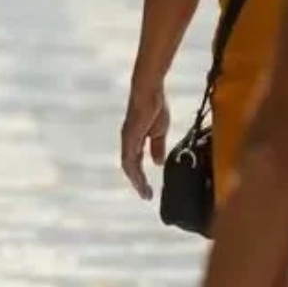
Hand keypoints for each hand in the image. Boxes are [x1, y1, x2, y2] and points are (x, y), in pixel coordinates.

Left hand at [120, 85, 169, 200]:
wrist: (149, 91)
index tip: (148, 188)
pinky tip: (139, 179)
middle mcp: (129, 141)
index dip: (141, 175)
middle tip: (146, 195)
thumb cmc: (154, 106)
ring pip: (129, 165)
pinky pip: (129, 158)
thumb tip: (158, 162)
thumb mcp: (159, 130)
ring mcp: (127, 139)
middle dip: (138, 182)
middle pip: (130, 167)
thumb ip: (157, 146)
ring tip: (145, 192)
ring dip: (136, 180)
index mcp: (135, 140)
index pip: (136, 162)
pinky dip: (134, 171)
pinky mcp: (129, 137)